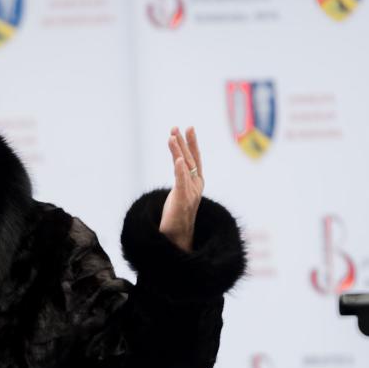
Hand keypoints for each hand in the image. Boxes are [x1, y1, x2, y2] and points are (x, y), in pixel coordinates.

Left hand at [159, 126, 203, 251]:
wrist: (179, 240)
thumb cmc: (177, 218)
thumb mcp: (180, 195)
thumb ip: (180, 182)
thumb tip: (177, 167)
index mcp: (196, 185)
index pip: (194, 160)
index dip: (192, 144)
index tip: (187, 129)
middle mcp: (196, 187)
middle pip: (189, 160)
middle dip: (183, 143)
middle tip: (176, 127)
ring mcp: (190, 194)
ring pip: (184, 168)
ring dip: (178, 151)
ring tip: (172, 136)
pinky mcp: (182, 202)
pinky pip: (181, 183)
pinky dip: (179, 170)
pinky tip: (177, 158)